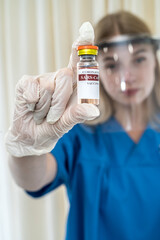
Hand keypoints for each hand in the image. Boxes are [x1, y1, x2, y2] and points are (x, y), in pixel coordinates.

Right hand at [5, 22, 99, 156]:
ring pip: (48, 85)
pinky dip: (33, 105)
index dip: (82, 46)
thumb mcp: (67, 123)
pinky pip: (32, 89)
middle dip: (60, 102)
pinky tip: (31, 109)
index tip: (86, 29)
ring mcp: (42, 79)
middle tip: (53, 117)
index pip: (78, 62)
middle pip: (65, 75)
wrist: (31, 137)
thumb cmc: (52, 128)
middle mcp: (58, 78)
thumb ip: (78, 115)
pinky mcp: (26, 83)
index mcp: (72, 86)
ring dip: (46, 108)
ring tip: (43, 115)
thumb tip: (94, 110)